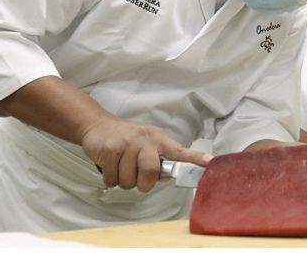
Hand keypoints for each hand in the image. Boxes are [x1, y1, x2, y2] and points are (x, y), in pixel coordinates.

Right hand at [80, 114, 212, 192]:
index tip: (209, 162)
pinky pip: (112, 179)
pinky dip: (110, 178)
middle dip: (143, 183)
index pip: (178, 150)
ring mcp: (126, 144)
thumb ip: (160, 159)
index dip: (193, 158)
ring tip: (121, 166)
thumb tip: (168, 177)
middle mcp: (144, 139)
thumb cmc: (127, 138)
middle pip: (151, 172)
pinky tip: (110, 165)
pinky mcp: (109, 150)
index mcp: (158, 139)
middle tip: (137, 177)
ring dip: (123, 180)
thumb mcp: (148, 142)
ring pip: (129, 180)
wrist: (98, 124)